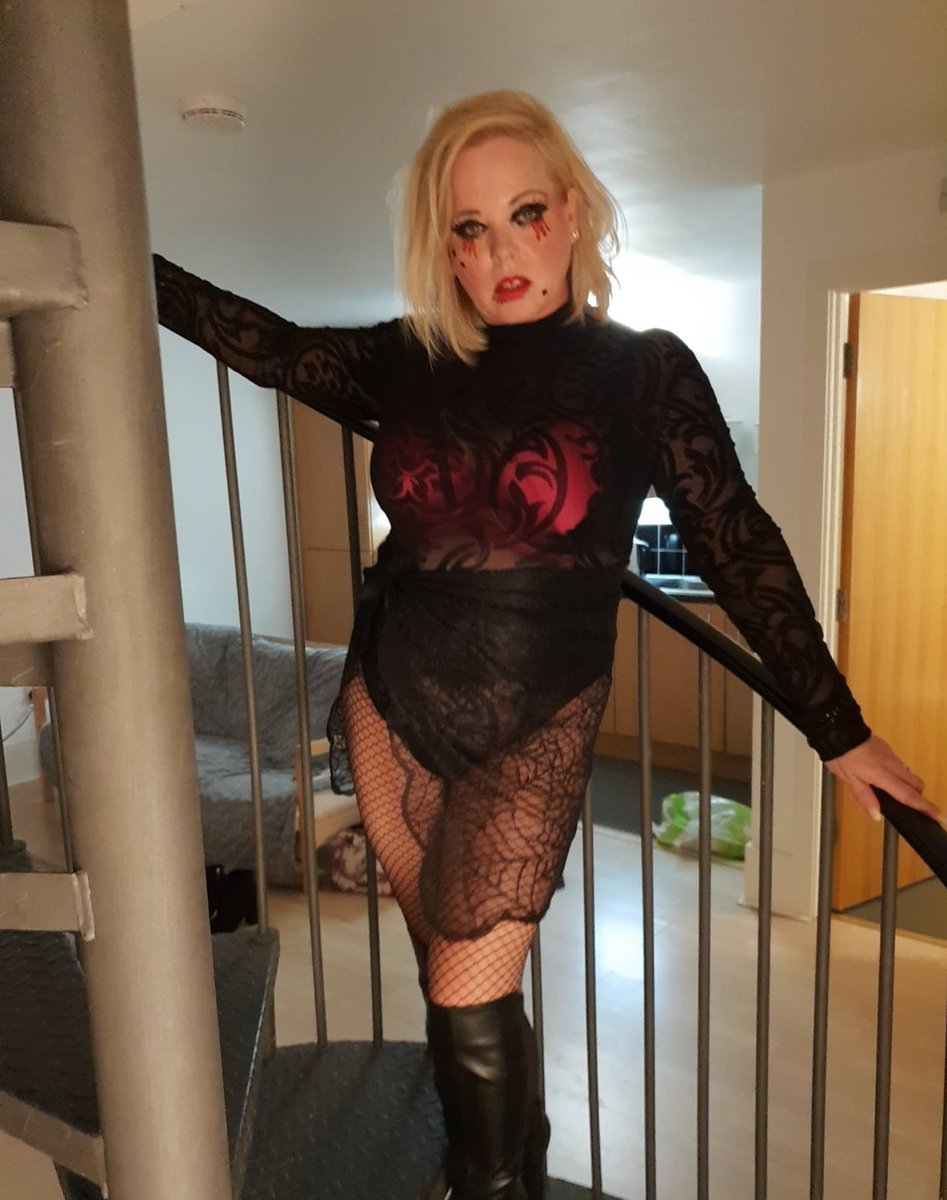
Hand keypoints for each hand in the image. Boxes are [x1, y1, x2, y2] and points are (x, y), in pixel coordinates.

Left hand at [827, 735, 946, 827]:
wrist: (839, 730)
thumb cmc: (842, 755)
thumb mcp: (849, 781)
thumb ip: (865, 798)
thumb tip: (877, 815)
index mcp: (883, 775)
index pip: (909, 796)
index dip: (926, 808)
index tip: (940, 817)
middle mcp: (892, 765)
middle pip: (917, 785)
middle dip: (918, 797)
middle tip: (911, 806)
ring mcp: (892, 756)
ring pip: (909, 774)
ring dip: (907, 785)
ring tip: (892, 792)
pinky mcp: (889, 750)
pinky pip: (899, 766)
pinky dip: (897, 775)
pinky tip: (882, 776)